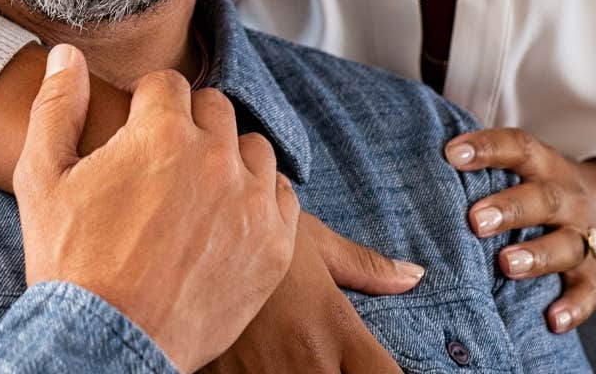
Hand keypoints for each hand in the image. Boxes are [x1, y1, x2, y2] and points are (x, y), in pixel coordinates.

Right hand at [16, 45, 300, 371]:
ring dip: (228, 158)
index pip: (167, 84)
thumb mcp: (42, 177)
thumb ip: (55, 106)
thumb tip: (65, 55)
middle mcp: (215, 158)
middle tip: (162, 164)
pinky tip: (227, 218)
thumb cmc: (69, 263)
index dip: (144, 106)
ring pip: (253, 149)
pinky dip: (259, 199)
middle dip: (187, 125)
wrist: (106, 344)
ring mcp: (251, 203)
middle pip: (214, 109)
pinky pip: (282, 197)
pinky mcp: (275, 246)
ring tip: (195, 190)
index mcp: (161, 132)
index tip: (135, 133)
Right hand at [202, 214, 420, 373]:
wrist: (181, 236)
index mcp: (335, 328)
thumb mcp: (311, 242)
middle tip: (328, 355)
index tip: (384, 368)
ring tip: (291, 358)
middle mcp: (308, 361)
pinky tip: (263, 364)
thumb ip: (365, 266)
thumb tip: (415, 276)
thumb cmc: (252, 234)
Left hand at [445, 129, 595, 332]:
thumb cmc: (544, 188)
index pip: (519, 148)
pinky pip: (587, 293)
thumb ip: (485, 167)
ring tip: (506, 264)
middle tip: (475, 220)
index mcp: (545, 167)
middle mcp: (568, 200)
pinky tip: (553, 319)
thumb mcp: (527, 167)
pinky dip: (573, 307)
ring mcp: (584, 238)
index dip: (487, 148)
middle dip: (510, 209)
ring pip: (566, 246)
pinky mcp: (593, 276)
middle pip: (544, 199)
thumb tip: (417, 161)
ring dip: (537, 255)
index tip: (452, 154)